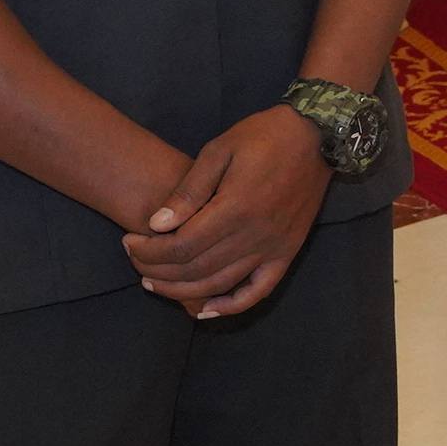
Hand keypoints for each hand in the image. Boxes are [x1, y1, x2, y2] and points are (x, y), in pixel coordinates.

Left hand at [121, 107, 330, 316]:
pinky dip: (231, 307)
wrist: (317, 135)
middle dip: (157, 270)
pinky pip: (259, 291)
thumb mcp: (219, 151)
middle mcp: (254, 235)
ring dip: (182, 291)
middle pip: (195, 269)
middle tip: (135, 260)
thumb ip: (188, 191)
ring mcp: (274, 247)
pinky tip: (206, 310)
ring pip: (220, 284)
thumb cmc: (263, 136)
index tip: (129, 241)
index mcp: (235, 208)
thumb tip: (156, 225)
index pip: (180, 246)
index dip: (148, 251)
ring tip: (154, 283)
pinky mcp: (288, 252)